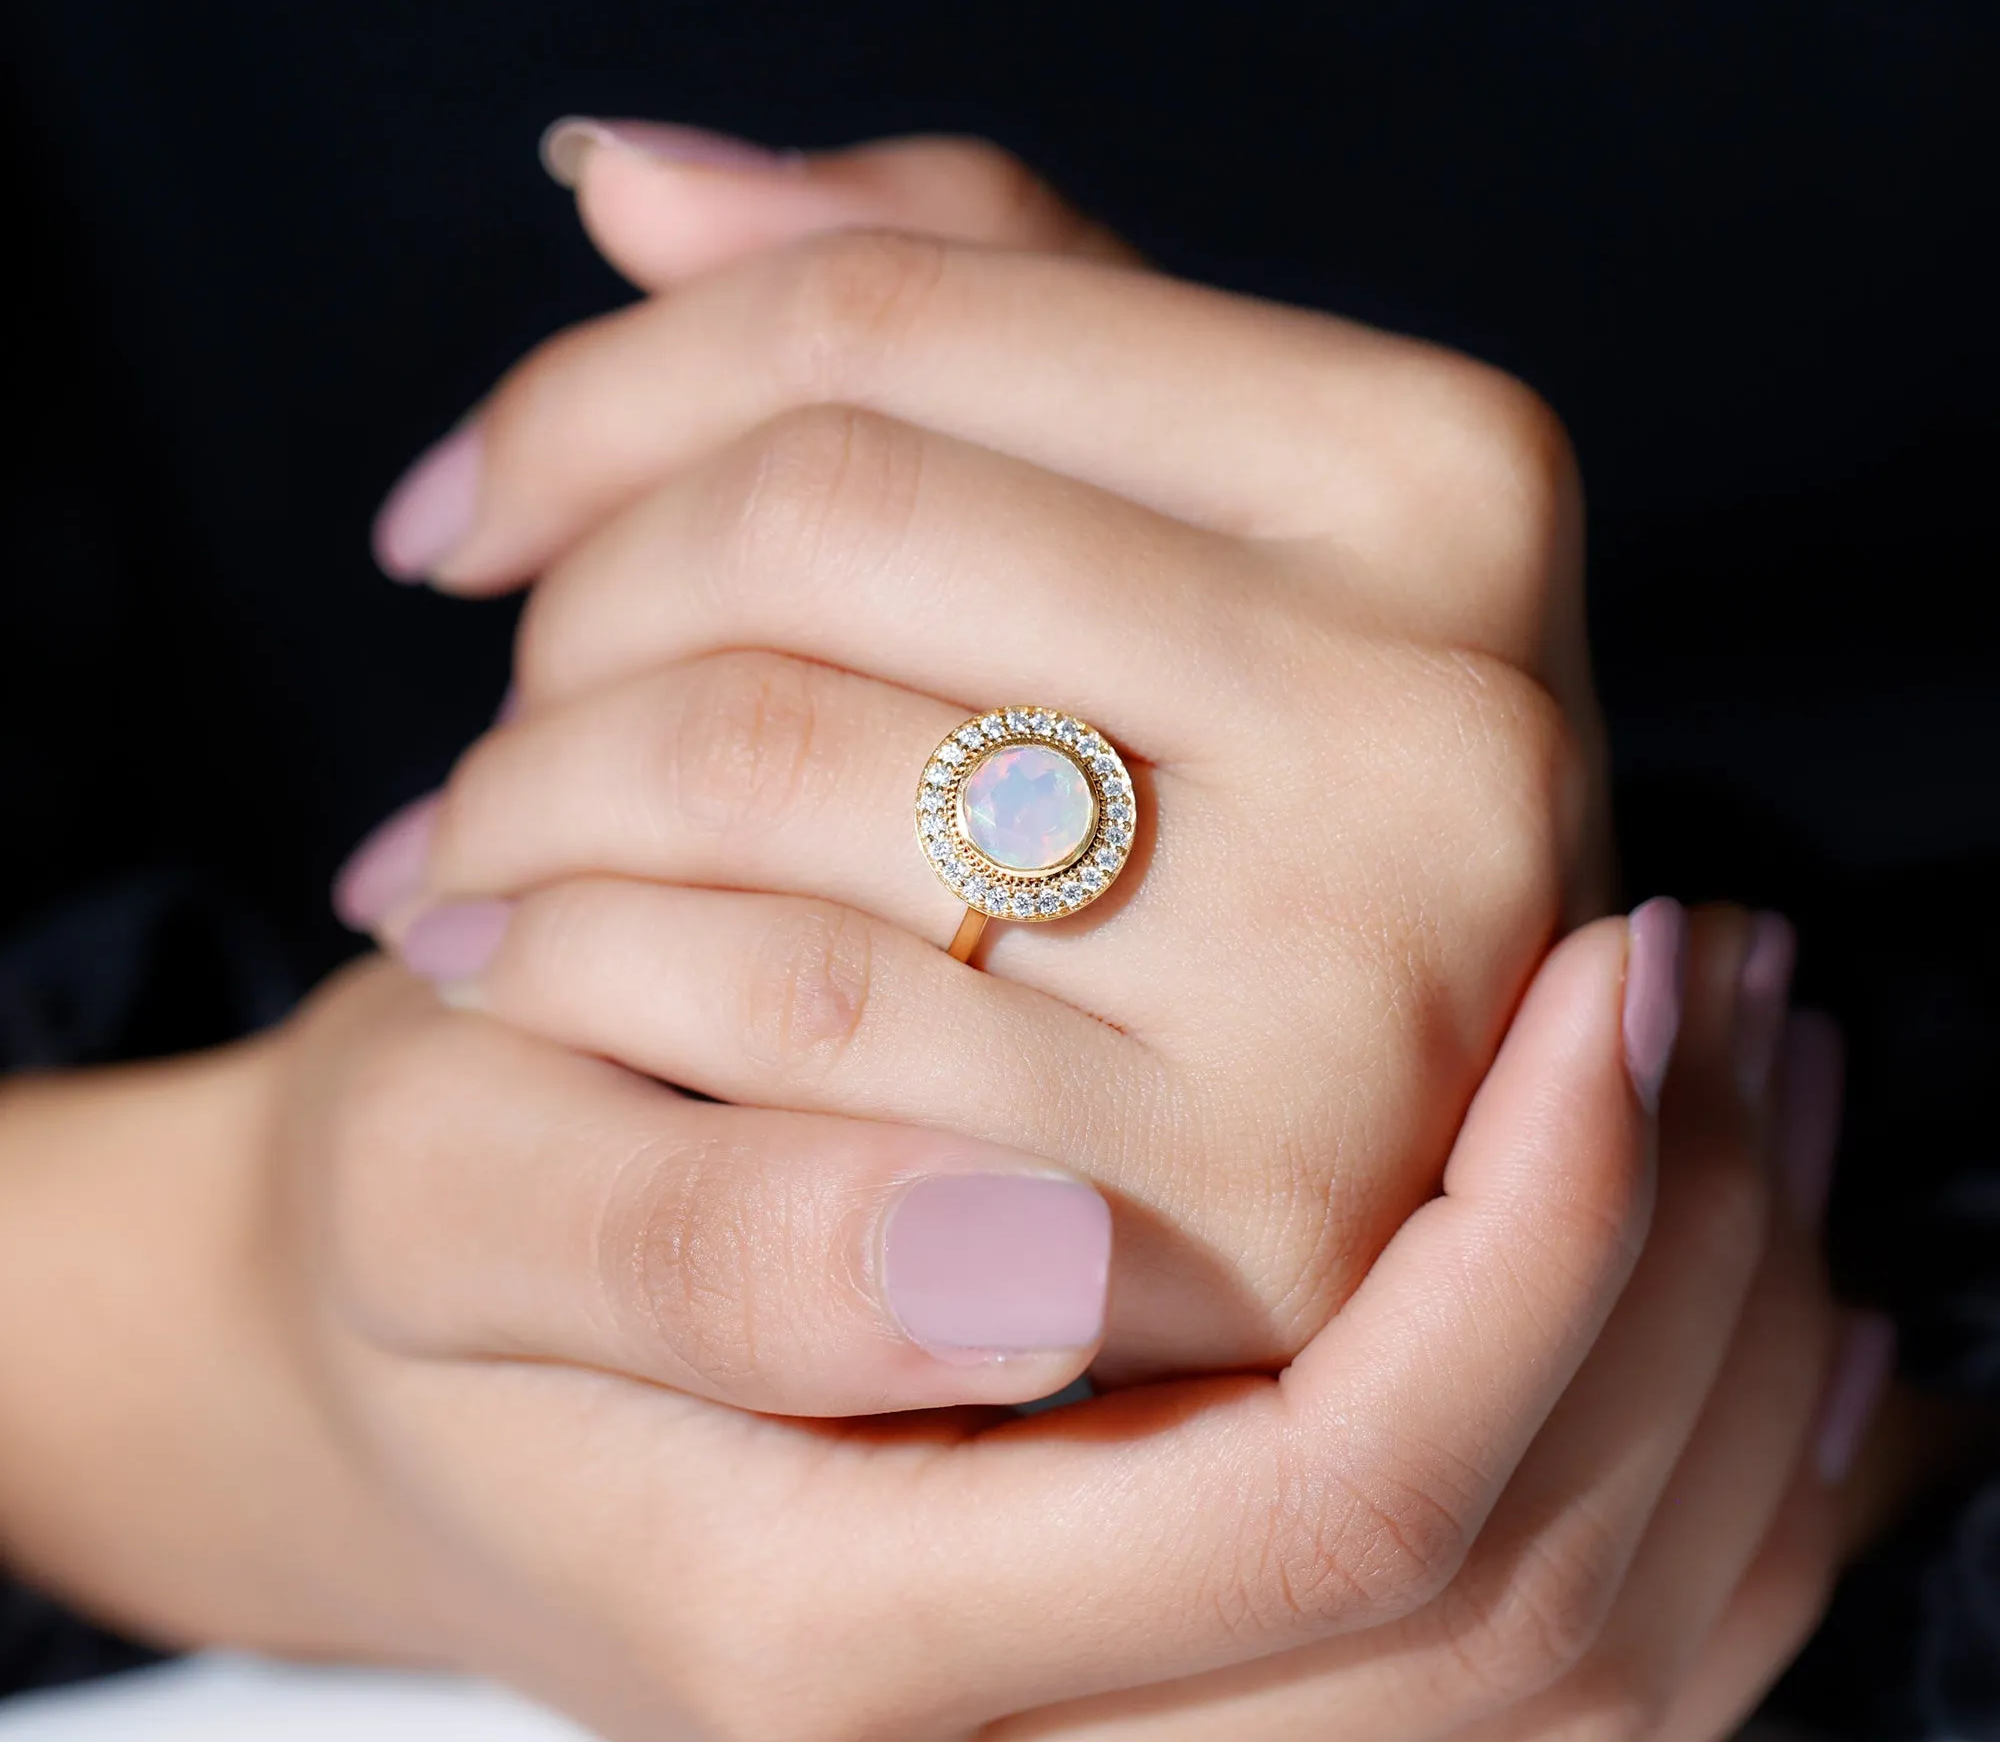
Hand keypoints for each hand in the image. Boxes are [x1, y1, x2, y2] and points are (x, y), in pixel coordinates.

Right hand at [0, 902, 1702, 1738]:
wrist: (410, 1323)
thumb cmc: (421, 1234)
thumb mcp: (442, 1202)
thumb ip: (676, 1250)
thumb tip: (1030, 1248)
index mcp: (861, 1623)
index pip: (1350, 1520)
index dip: (1526, 1263)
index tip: (1622, 979)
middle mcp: (1047, 1679)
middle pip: (1538, 1606)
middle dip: (1678, 1274)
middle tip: (1752, 982)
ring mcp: (1137, 1625)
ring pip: (1588, 1601)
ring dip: (1710, 1314)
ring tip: (1759, 1040)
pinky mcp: (1178, 1522)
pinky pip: (1536, 1549)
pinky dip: (1661, 1377)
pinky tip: (1713, 1185)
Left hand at [350, 133, 1613, 1386]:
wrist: (1380, 1177)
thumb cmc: (1228, 814)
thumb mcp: (1167, 533)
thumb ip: (946, 311)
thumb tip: (625, 175)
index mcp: (1437, 472)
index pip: (886, 309)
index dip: (598, 390)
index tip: (453, 513)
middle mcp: (1445, 705)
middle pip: (812, 515)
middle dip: (565, 613)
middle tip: (483, 719)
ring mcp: (1364, 966)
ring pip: (758, 755)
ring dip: (523, 798)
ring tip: (458, 856)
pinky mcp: (1250, 1202)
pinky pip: (784, 1006)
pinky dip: (578, 972)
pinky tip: (518, 985)